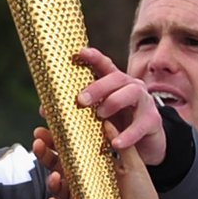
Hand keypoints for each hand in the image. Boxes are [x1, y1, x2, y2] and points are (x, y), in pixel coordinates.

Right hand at [35, 127, 168, 198]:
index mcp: (95, 164)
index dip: (59, 137)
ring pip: (58, 186)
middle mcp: (85, 179)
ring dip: (51, 179)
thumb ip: (122, 145)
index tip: (49, 124)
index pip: (73, 147)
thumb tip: (108, 123)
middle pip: (59, 164)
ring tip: (55, 176)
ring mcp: (82, 196)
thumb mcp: (135, 166)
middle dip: (46, 153)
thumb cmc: (143, 195)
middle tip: (39, 142)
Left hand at [74, 47, 166, 164]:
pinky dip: (128, 134)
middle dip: (97, 86)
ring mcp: (144, 102)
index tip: (79, 53)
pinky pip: (141, 124)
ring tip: (100, 116)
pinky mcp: (153, 121)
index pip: (104, 65)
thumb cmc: (118, 125)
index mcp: (115, 83)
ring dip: (113, 102)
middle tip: (81, 100)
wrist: (146, 145)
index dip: (93, 57)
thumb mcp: (97, 115)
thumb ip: (77, 110)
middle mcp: (131, 87)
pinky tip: (116, 143)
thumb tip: (44, 109)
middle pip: (116, 77)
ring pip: (131, 93)